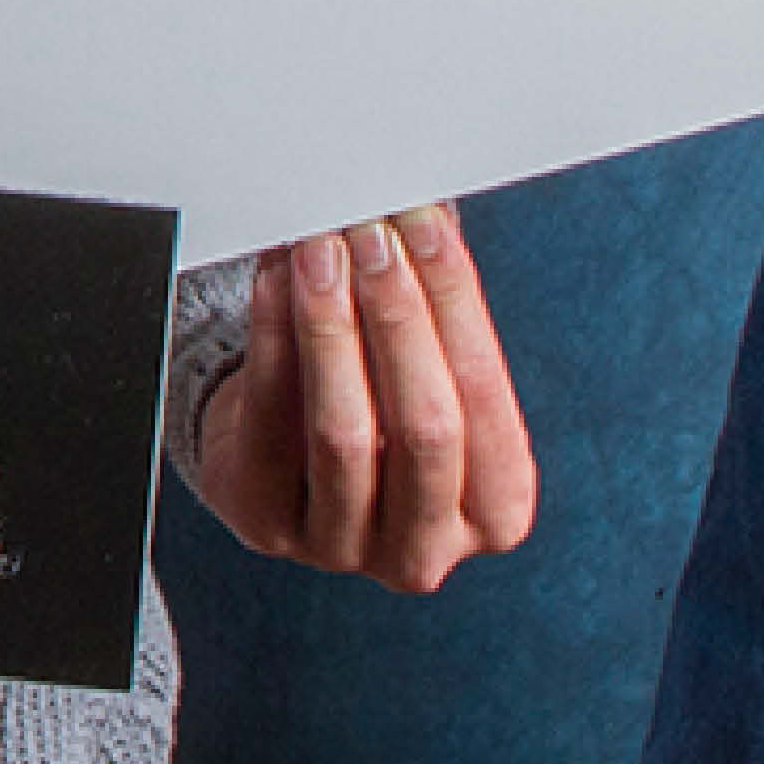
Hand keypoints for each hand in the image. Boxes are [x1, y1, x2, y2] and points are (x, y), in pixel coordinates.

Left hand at [193, 202, 540, 592]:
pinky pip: (270, 427)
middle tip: (369, 238)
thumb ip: (437, 313)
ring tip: (318, 252)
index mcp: (496, 513)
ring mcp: (342, 549)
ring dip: (331, 328)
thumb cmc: (380, 404)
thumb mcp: (429, 375)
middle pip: (425, 428)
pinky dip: (273, 343)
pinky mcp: (267, 525)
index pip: (487, 402)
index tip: (425, 228)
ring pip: (345, 434)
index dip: (455, 306)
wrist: (289, 457)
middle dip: (398, 318)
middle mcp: (425, 550)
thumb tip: (421, 214)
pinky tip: (275, 283)